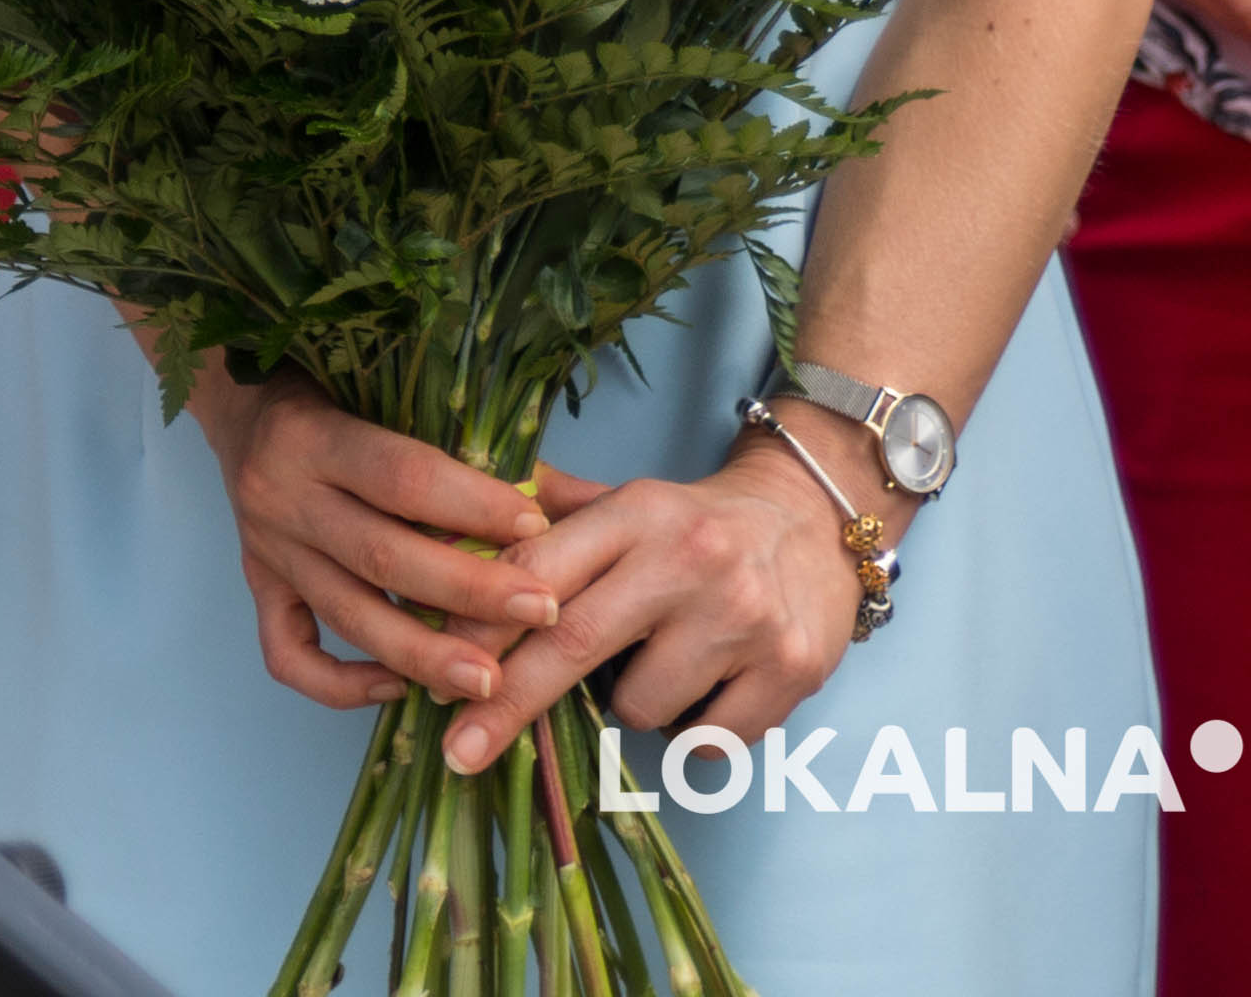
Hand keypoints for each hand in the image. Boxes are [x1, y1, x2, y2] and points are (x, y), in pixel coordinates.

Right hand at [185, 358, 558, 715]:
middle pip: (381, 554)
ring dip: (421, 654)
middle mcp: (283, 496)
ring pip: (345, 613)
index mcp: (315, 436)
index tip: (537, 527)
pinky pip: (289, 655)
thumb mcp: (393, 400)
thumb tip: (588, 499)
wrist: (242, 406)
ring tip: (488, 683)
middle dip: (468, 591)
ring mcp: (267, 550)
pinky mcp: (257, 588)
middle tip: (540, 613)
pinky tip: (396, 687)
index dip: (472, 505)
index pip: (402, 476)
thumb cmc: (337, 396)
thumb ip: (476, 449)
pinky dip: (342, 684)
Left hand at [434, 445, 862, 771]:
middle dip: (507, 704)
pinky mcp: (793, 670)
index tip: (432, 672)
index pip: (537, 572)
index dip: (478, 628)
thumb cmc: (697, 522)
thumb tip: (452, 537)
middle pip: (574, 645)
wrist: (818, 521)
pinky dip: (689, 731)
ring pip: (639, 706)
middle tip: (458, 750)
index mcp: (634, 514)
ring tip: (656, 664)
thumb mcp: (626, 500)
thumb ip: (548, 521)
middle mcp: (688, 562)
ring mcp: (744, 619)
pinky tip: (705, 688)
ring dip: (627, 705)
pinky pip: (704, 740)